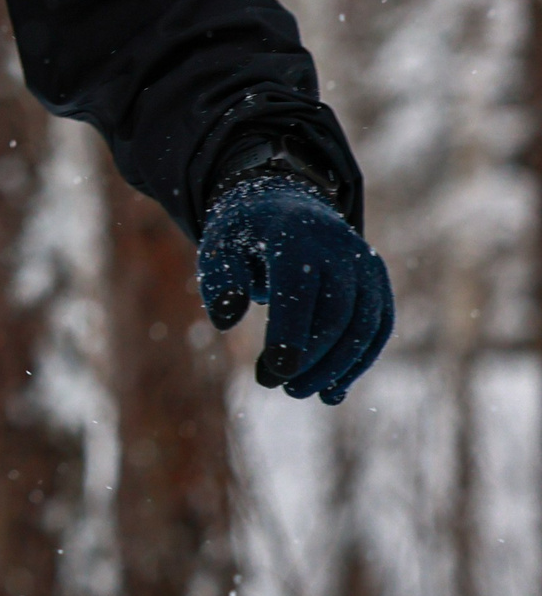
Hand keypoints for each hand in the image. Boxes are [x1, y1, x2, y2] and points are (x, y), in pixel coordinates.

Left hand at [198, 174, 392, 403]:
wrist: (285, 203)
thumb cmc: (245, 233)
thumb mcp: (219, 246)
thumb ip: (220, 279)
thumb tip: (226, 318)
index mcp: (293, 233)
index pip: (298, 286)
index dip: (290, 331)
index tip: (278, 372)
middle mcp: (338, 245)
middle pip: (336, 312)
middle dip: (312, 358)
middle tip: (281, 387)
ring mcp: (364, 262)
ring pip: (364, 325)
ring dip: (336, 367)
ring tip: (300, 391)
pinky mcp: (377, 280)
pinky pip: (377, 327)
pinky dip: (359, 362)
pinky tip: (331, 390)